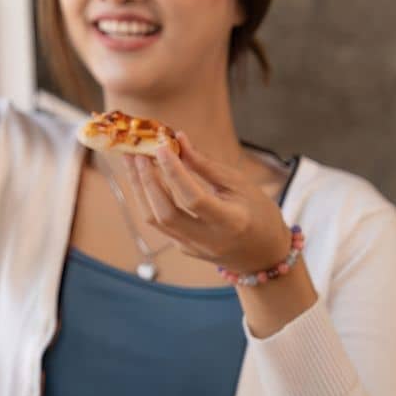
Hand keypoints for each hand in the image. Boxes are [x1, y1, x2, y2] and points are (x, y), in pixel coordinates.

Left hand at [126, 132, 292, 274]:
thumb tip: (179, 139)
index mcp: (230, 223)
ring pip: (154, 220)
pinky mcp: (182, 248)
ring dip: (139, 188)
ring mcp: (192, 247)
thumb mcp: (241, 185)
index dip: (175, 172)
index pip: (194, 198)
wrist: (264, 256)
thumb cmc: (259, 214)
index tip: (161, 147)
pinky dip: (148, 198)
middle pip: (165, 213)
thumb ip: (207, 166)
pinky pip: (158, 222)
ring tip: (131, 161)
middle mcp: (208, 240)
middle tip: (137, 153)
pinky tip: (143, 178)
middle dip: (147, 181)